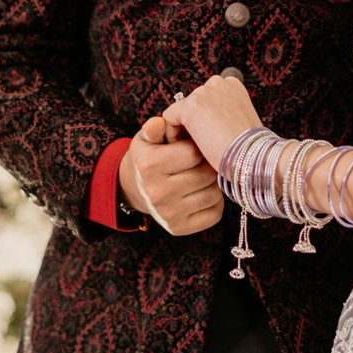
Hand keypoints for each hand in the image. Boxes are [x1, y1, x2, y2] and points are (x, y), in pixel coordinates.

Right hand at [118, 116, 222, 234]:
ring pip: (213, 194)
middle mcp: (156, 192)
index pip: (192, 153)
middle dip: (208, 164)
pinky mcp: (178, 228)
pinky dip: (215, 202)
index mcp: (149, 166)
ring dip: (213, 183)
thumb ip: (154, 128)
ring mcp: (167, 214)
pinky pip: (214, 214)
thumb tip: (159, 123)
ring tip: (203, 175)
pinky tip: (203, 192)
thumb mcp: (147, 139)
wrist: (137, 189)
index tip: (194, 146)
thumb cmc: (149, 157)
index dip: (198, 146)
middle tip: (203, 161)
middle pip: (205, 174)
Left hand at [162, 75, 263, 171]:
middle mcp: (218, 83)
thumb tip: (208, 123)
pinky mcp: (189, 107)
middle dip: (195, 122)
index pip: (207, 98)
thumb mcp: (241, 123)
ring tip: (195, 149)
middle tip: (203, 144)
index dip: (206, 118)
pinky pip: (169, 118)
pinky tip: (185, 149)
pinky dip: (172, 134)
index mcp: (233, 85)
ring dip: (185, 129)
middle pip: (193, 103)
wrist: (253, 156)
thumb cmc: (249, 147)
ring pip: (180, 111)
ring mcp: (203, 93)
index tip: (213, 136)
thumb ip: (225, 114)